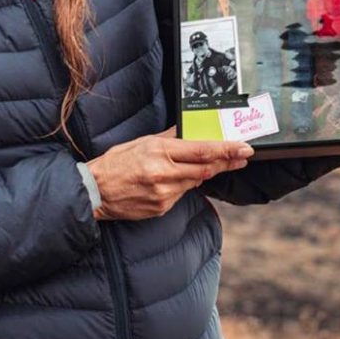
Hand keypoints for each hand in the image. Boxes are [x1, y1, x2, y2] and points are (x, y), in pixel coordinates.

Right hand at [87, 127, 252, 220]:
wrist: (96, 192)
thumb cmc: (115, 163)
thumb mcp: (140, 142)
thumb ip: (167, 138)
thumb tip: (187, 131)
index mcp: (159, 151)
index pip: (201, 150)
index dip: (226, 149)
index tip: (243, 147)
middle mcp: (164, 173)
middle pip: (206, 168)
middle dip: (227, 162)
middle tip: (243, 156)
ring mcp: (164, 193)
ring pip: (195, 182)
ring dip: (205, 173)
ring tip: (216, 165)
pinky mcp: (162, 207)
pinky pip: (181, 194)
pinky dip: (184, 185)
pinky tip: (177, 179)